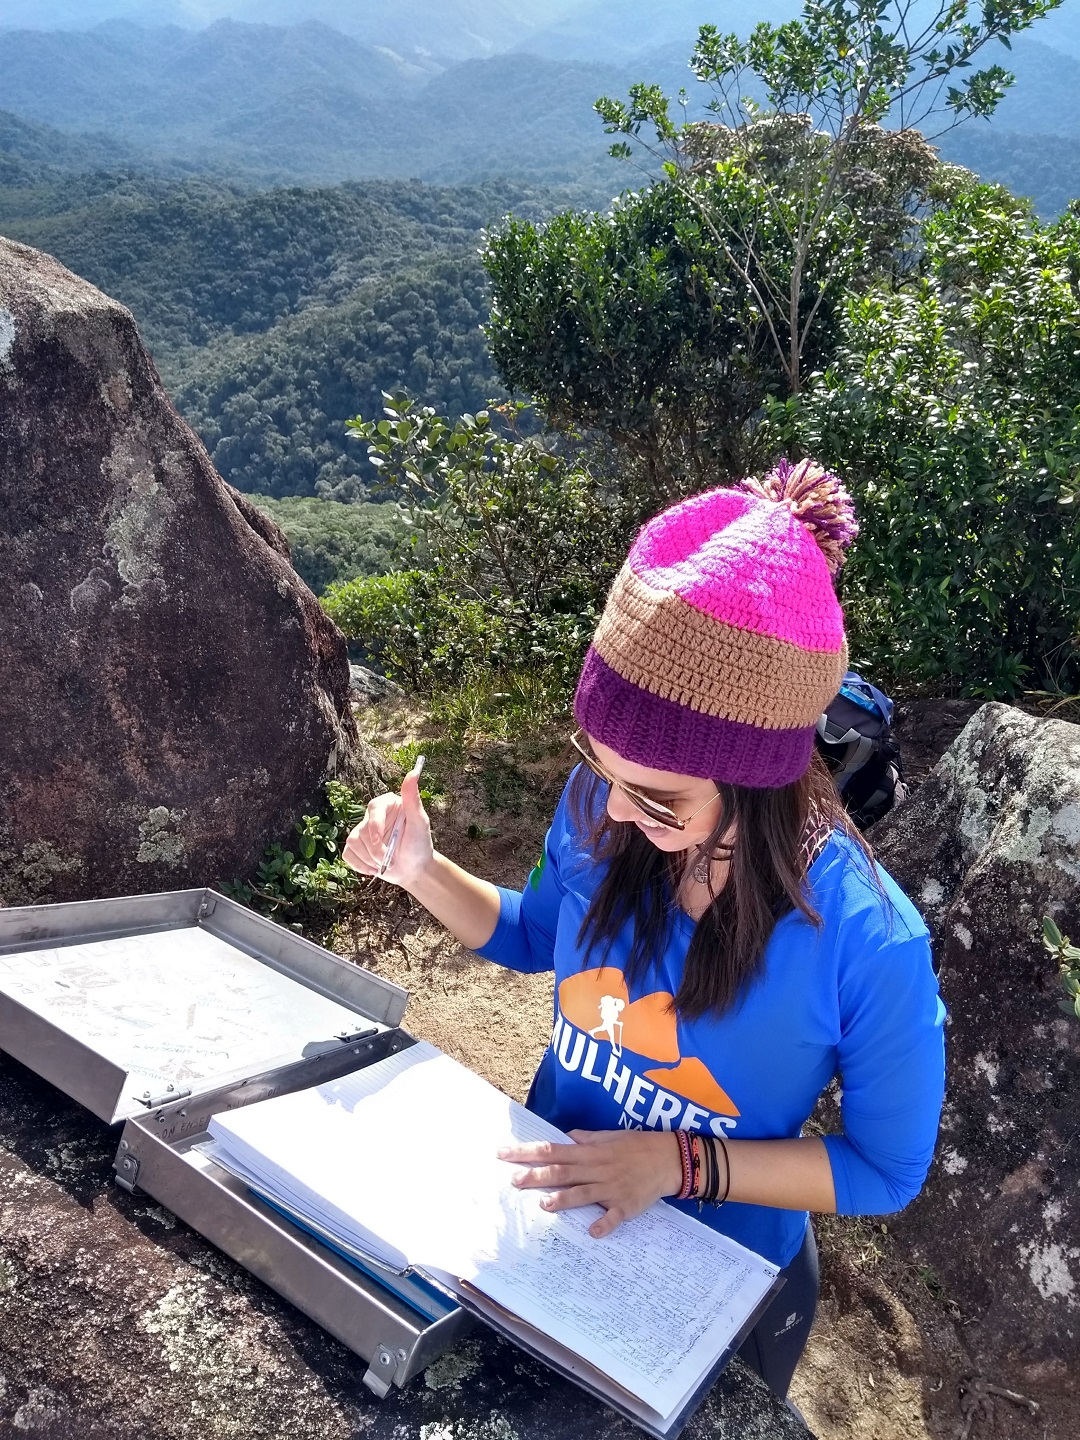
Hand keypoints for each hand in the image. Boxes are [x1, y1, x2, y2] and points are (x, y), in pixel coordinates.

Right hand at [342, 765, 433, 888]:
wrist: (414, 868)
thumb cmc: (419, 844)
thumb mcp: (419, 823)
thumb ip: (413, 799)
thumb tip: (413, 773)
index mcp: (387, 804)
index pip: (374, 809)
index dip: (374, 827)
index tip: (378, 841)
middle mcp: (373, 815)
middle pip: (362, 831)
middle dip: (376, 851)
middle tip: (391, 860)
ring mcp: (362, 830)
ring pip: (353, 843)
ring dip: (370, 860)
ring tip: (385, 863)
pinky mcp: (356, 846)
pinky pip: (348, 854)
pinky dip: (360, 865)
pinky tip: (373, 868)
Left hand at [498, 1129, 682, 1238]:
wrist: (668, 1158)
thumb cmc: (636, 1145)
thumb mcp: (609, 1136)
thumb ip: (586, 1139)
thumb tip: (567, 1136)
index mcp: (590, 1153)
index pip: (552, 1150)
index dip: (528, 1152)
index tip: (505, 1153)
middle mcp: (596, 1169)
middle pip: (562, 1172)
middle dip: (537, 1176)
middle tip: (514, 1180)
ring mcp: (611, 1188)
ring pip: (583, 1194)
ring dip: (564, 1199)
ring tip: (544, 1204)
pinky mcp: (626, 1205)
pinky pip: (614, 1216)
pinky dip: (604, 1224)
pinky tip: (593, 1232)